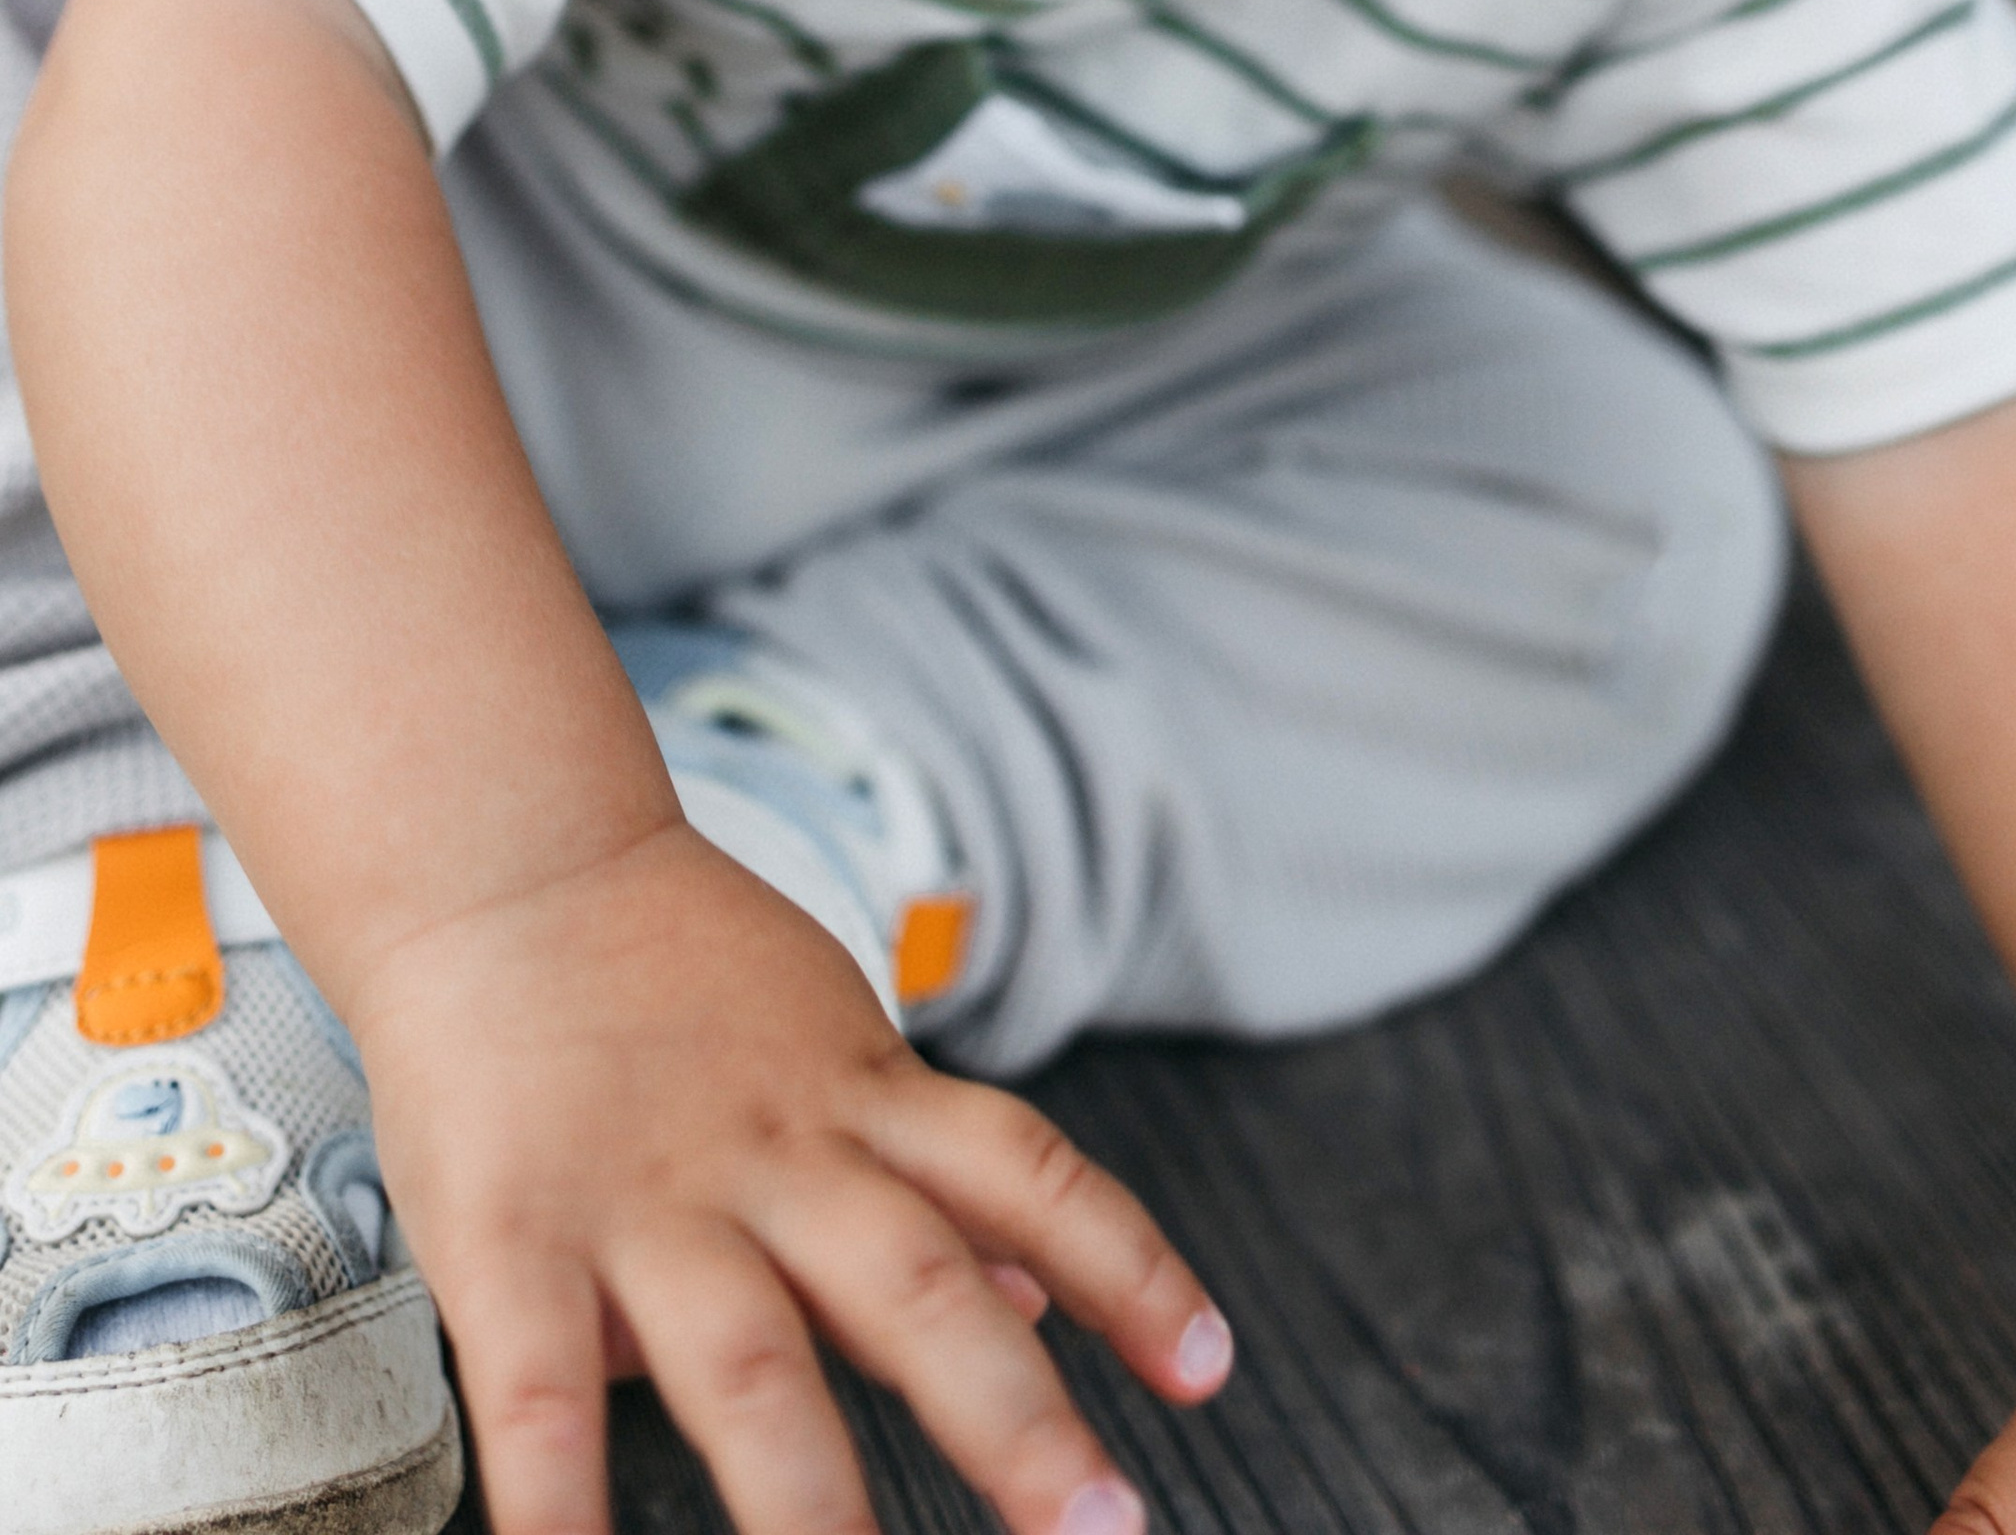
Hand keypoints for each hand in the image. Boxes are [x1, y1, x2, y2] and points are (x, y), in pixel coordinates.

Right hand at [347, 817, 1229, 1534]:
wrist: (506, 852)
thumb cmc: (667, 966)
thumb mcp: (832, 1043)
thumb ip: (927, 1169)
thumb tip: (1045, 1290)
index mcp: (861, 1097)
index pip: (1029, 1175)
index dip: (1130, 1267)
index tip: (1205, 1368)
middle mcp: (778, 1154)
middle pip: (922, 1290)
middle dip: (1019, 1424)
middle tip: (1105, 1524)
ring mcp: (649, 1202)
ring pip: (757, 1364)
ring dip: (818, 1505)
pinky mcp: (516, 1240)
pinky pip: (543, 1396)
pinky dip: (568, 1508)